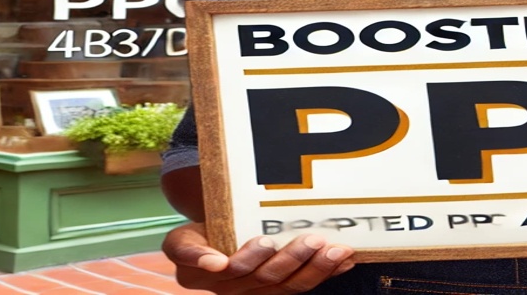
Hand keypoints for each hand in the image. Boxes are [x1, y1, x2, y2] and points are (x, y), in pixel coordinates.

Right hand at [161, 222, 355, 293]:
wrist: (212, 241)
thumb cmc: (199, 236)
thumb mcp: (182, 240)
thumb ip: (190, 250)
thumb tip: (214, 264)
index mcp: (202, 275)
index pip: (226, 269)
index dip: (246, 259)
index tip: (261, 244)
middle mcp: (230, 289)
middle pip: (263, 277)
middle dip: (291, 259)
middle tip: (311, 239)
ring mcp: (254, 291)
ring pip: (288, 286)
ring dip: (315, 268)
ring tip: (334, 250)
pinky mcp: (276, 288)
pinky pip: (302, 284)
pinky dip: (326, 272)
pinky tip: (344, 261)